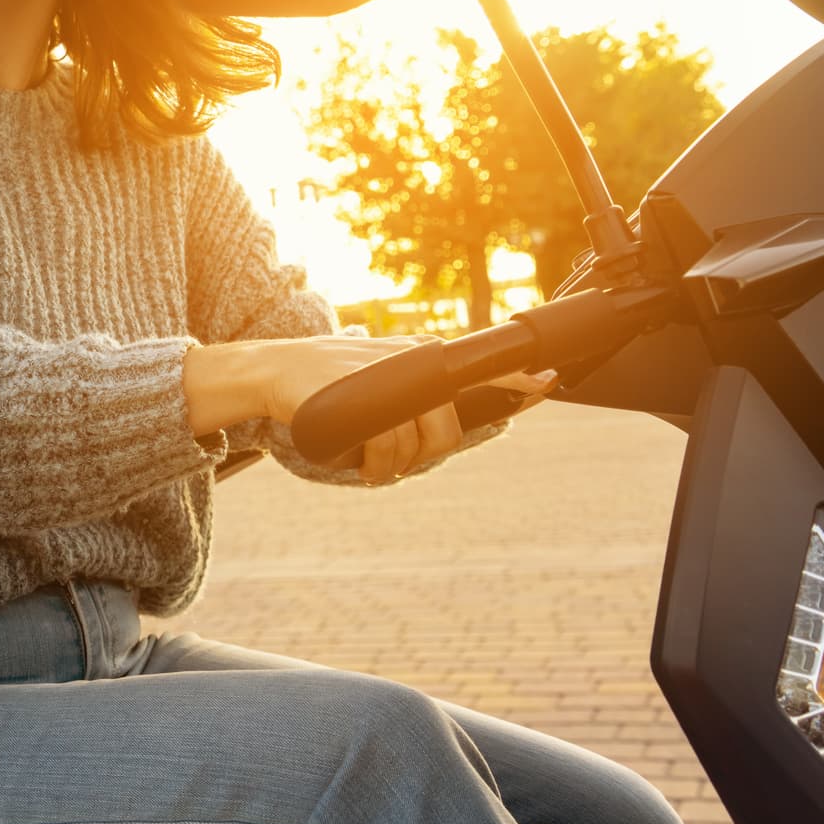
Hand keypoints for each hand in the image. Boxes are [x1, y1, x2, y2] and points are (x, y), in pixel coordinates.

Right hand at [352, 365, 557, 484]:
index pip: (482, 365)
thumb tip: (442, 422)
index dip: (515, 378)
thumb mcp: (381, 378)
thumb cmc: (334, 381)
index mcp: (421, 358)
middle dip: (425, 453)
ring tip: (370, 461)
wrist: (279, 370)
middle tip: (395, 459)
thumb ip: (415, 393)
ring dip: (391, 465)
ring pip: (413, 442)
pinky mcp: (361, 397)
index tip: (545, 383)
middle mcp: (411, 361)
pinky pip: (383, 445)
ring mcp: (386, 377)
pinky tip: (359, 460)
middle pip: (445, 427)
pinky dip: (374, 466)